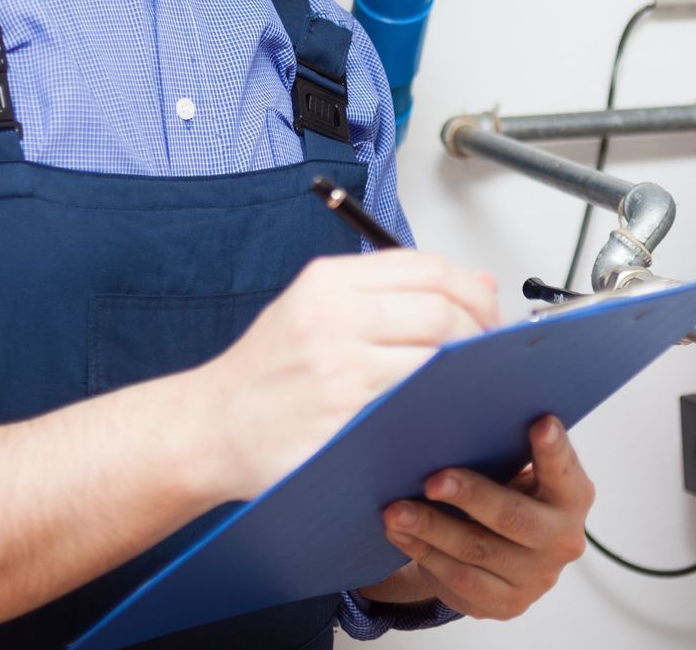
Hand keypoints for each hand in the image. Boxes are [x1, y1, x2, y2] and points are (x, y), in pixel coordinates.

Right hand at [194, 251, 498, 501]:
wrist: (208, 428)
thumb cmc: (266, 374)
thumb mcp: (318, 309)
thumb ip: (394, 292)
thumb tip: (480, 285)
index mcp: (328, 281)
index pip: (428, 268)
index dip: (472, 292)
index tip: (485, 316)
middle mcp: (332, 316)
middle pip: (441, 309)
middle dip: (479, 335)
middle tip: (488, 358)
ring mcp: (337, 368)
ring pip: (435, 358)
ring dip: (466, 375)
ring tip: (469, 387)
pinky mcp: (344, 418)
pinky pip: (415, 406)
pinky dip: (440, 408)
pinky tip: (443, 414)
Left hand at [362, 415, 594, 620]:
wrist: (508, 557)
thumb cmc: (508, 494)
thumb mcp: (516, 473)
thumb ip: (502, 453)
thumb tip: (447, 430)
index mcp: (572, 495)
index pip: (563, 470)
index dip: (554, 449)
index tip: (541, 423)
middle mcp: (562, 539)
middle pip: (512, 516)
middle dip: (470, 496)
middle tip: (432, 481)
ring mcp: (536, 577)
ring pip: (476, 550)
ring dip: (430, 528)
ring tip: (395, 511)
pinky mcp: (506, 603)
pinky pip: (459, 579)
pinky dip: (424, 553)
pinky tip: (400, 535)